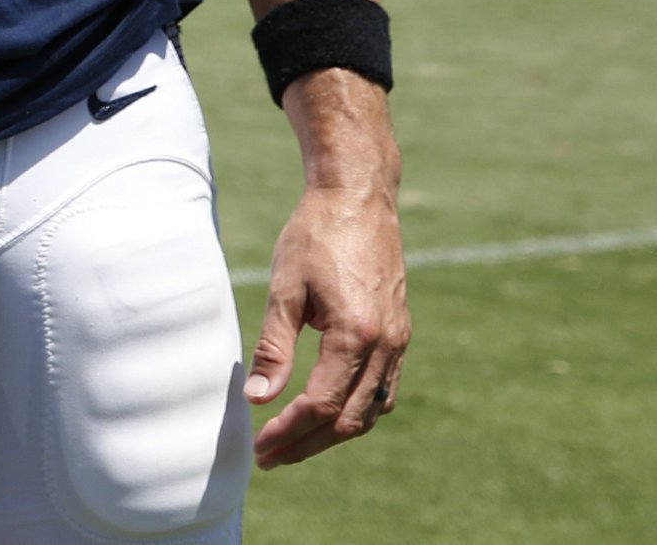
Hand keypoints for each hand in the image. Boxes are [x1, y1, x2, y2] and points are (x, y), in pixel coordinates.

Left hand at [247, 177, 409, 466]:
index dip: (288, 431)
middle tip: (269, 457)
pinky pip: (383, 391)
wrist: (358, 199)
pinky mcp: (400, 335)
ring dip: (332, 433)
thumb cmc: (314, 237)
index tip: (259, 447)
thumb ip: (272, 347)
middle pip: (348, 419)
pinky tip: (327, 413)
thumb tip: (257, 400)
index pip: (320, 404)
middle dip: (307, 443)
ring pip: (370, 411)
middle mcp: (386, 346)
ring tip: (293, 442)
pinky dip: (355, 411)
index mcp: (356, 335)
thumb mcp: (284, 289)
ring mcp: (399, 342)